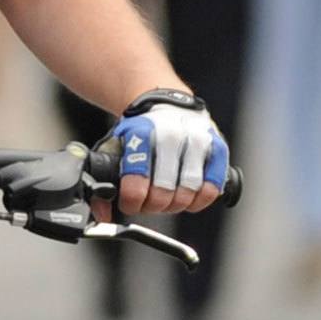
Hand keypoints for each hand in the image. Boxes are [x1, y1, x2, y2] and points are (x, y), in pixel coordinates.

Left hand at [109, 92, 228, 217]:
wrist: (166, 105)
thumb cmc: (140, 131)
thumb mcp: (116, 148)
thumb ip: (104, 180)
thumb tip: (102, 214)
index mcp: (142, 132)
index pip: (136, 182)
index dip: (131, 201)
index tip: (130, 203)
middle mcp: (172, 134)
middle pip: (164, 193)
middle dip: (152, 206)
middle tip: (147, 203)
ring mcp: (198, 140)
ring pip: (188, 193)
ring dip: (174, 205)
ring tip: (167, 199)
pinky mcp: (218, 149)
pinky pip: (212, 188)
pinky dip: (199, 200)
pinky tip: (188, 198)